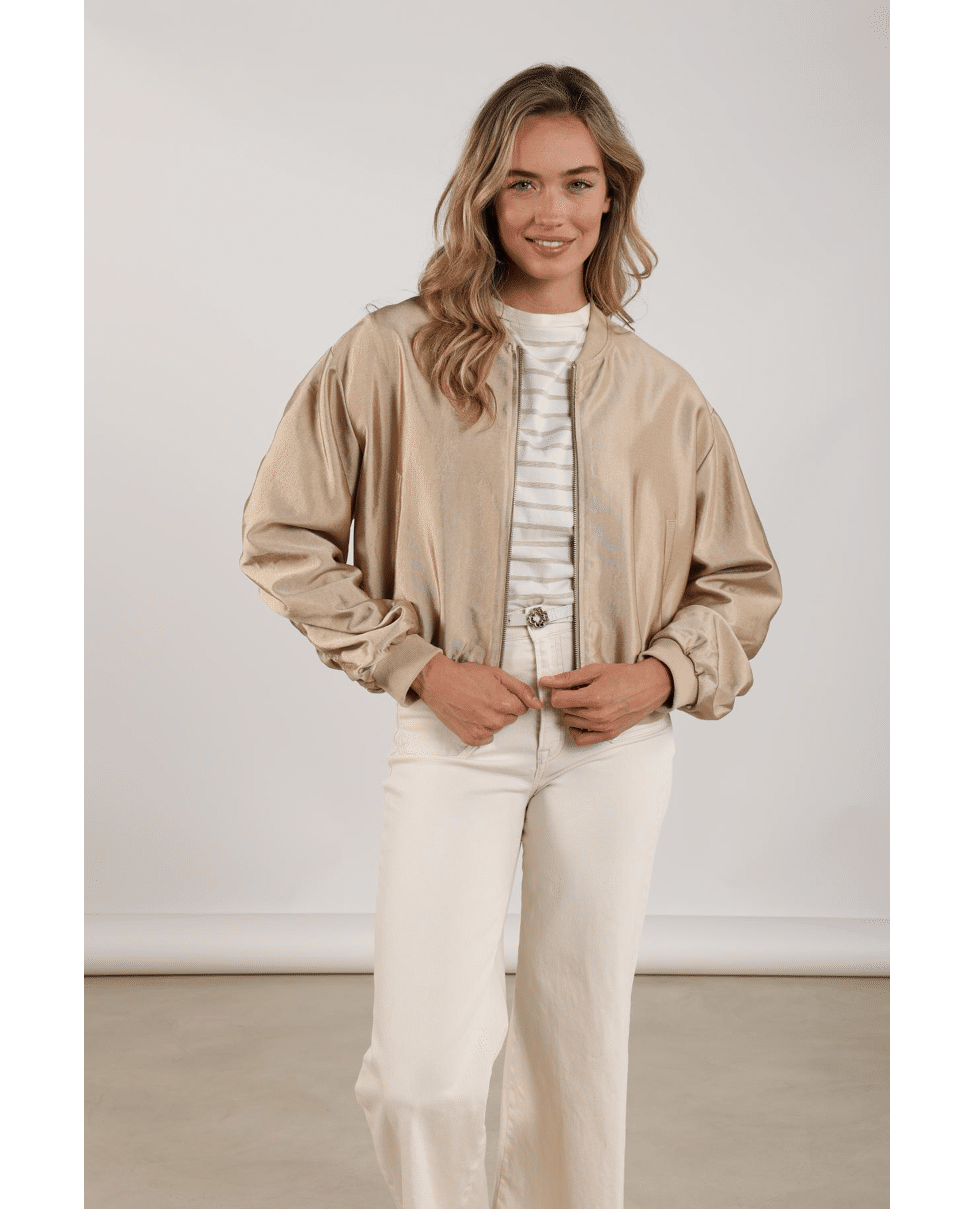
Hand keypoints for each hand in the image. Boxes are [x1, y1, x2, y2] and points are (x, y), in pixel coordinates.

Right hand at [410, 654, 541, 745]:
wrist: (438, 682)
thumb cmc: (466, 675)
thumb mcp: (498, 674)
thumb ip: (522, 689)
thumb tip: (538, 704)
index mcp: (505, 704)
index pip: (521, 708)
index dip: (510, 698)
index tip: (497, 692)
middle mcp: (495, 721)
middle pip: (510, 718)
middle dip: (502, 708)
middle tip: (484, 696)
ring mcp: (482, 731)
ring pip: (497, 726)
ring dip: (490, 717)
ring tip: (474, 704)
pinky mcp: (471, 738)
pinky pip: (486, 737)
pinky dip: (480, 728)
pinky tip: (471, 715)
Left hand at [539, 658, 673, 744]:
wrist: (649, 687)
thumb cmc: (623, 676)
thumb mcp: (595, 670)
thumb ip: (568, 677)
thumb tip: (545, 681)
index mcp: (594, 697)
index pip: (557, 701)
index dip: (556, 691)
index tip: (563, 687)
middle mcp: (597, 715)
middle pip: (563, 711)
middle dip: (566, 700)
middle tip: (578, 691)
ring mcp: (603, 727)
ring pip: (570, 723)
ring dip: (571, 712)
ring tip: (583, 701)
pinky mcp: (608, 734)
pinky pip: (581, 738)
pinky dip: (576, 729)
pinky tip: (581, 718)